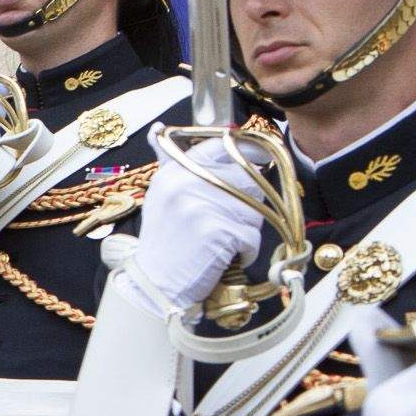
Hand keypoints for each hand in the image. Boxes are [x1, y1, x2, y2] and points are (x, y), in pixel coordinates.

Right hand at [129, 137, 269, 317]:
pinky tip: (223, 258)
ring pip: (254, 210)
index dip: (248, 151)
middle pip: (246, 181)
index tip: (262, 160)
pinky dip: (244, 252)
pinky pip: (252, 237)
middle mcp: (186, 184)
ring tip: (219, 244)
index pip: (220, 146)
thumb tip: (158, 129)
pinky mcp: (219, 231)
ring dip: (245, 231)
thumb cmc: (163, 245)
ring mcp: (203, 207)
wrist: (153, 287)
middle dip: (245, 205)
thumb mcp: (160, 197)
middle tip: (225, 225)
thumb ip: (170, 163)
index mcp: (174, 172)